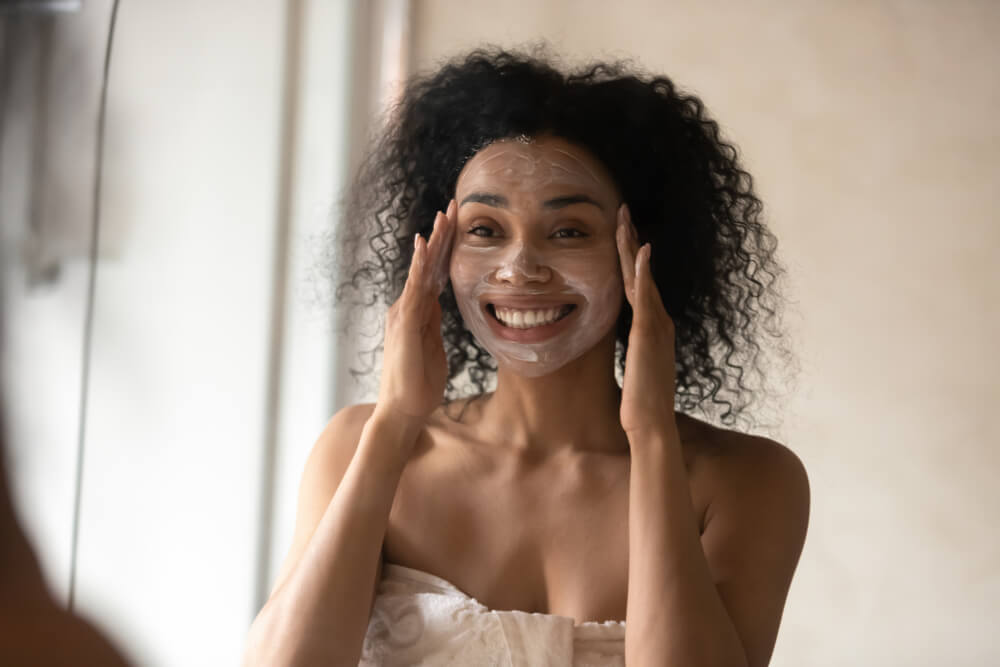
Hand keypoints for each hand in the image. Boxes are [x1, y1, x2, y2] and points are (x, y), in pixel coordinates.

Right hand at [375, 199, 456, 424]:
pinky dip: (420, 266)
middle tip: (453, 205)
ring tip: (443, 216)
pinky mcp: (405, 323)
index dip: (445, 248)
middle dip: (441, 235)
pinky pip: (415, 288)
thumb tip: (436, 305)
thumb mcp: (432, 348)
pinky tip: (425, 247)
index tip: (458, 223)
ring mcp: (404, 313)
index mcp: (418, 311)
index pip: (434, 272)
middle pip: (428, 264)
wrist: (402, 410)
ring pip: (421, 270)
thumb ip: (431, 325)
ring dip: (433, 242)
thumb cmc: (419, 384)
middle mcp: (407, 307)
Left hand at [615, 204, 678, 438]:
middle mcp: (658, 321)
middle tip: (622, 212)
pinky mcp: (649, 333)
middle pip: (641, 272)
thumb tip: (631, 346)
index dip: (631, 258)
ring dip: (633, 246)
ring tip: (625, 219)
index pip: (639, 284)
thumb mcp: (636, 369)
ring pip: (642, 276)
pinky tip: (642, 250)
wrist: (650, 425)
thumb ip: (636, 352)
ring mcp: (655, 325)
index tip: (623, 234)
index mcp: (652, 328)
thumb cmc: (641, 404)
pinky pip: (646, 295)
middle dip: (631, 241)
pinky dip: (645, 271)